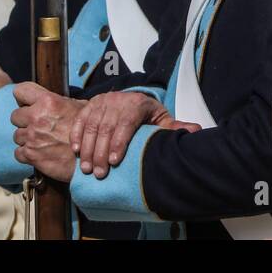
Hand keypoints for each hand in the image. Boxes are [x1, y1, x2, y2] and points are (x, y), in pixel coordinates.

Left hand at [11, 83, 87, 182]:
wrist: (90, 158)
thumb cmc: (88, 132)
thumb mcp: (80, 108)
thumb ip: (63, 102)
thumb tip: (55, 99)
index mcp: (48, 102)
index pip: (21, 91)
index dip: (23, 98)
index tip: (27, 103)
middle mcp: (37, 118)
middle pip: (15, 115)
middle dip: (24, 121)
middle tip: (36, 126)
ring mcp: (32, 137)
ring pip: (17, 135)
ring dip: (26, 138)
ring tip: (41, 141)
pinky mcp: (30, 154)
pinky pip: (18, 152)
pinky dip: (26, 154)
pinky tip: (39, 152)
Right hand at [70, 91, 199, 179]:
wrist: (133, 100)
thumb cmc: (148, 116)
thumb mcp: (162, 120)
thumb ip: (175, 128)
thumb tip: (195, 131)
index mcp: (138, 103)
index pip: (127, 122)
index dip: (120, 142)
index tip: (115, 161)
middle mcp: (119, 99)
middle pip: (107, 127)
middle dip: (101, 152)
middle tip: (99, 173)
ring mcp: (103, 101)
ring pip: (92, 125)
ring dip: (87, 148)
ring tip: (87, 169)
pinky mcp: (91, 104)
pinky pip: (80, 119)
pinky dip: (76, 135)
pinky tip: (76, 151)